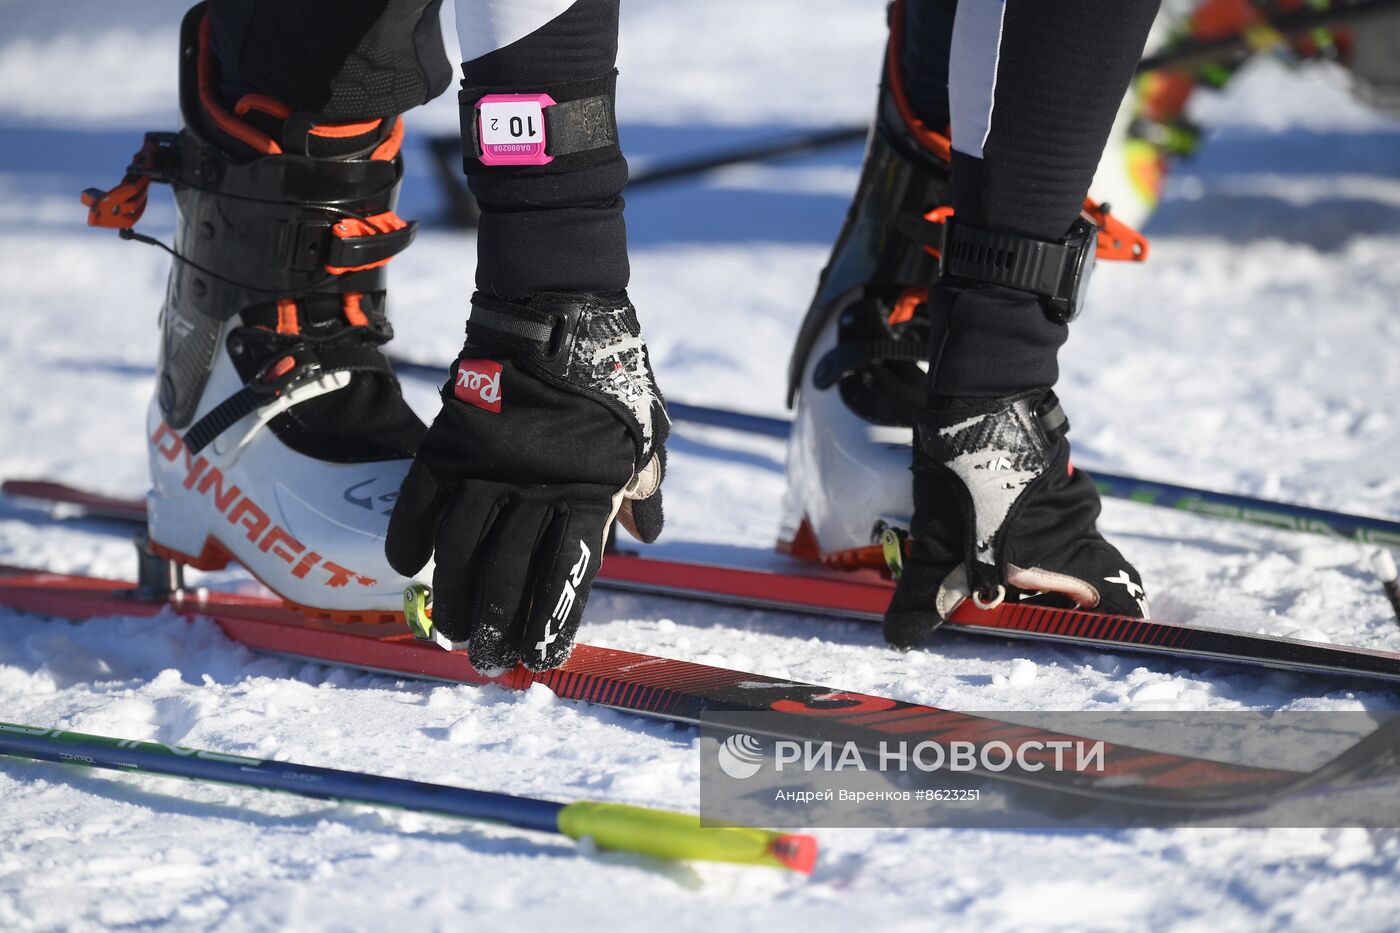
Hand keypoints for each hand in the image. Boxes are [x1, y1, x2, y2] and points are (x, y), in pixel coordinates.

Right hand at [386, 292, 666, 671]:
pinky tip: (409, 568)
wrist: (560, 318)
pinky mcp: (449, 443)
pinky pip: (419, 502)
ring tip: (451, 629)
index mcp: (588, 497)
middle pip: (509, 576)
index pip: (567, 576)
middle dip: (497, 627)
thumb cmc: (611, 383)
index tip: (541, 659)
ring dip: (453, 596)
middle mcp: (535, 492)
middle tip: (485, 659)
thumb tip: (648, 534)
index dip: (552, 623)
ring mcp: (487, 469)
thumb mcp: (644, 439)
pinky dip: (410, 539)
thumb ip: (643, 491)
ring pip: (459, 551)